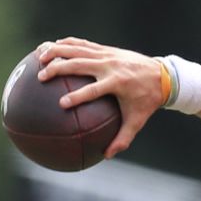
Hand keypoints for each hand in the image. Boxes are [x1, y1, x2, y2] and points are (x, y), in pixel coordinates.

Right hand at [37, 36, 165, 157]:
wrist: (162, 75)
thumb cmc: (147, 101)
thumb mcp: (137, 121)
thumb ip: (123, 138)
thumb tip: (107, 156)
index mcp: (117, 83)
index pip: (93, 90)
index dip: (77, 96)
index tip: (61, 104)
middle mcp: (110, 66)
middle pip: (79, 64)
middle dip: (58, 69)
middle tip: (41, 77)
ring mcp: (107, 55)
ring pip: (77, 49)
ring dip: (56, 52)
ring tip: (38, 57)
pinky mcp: (106, 49)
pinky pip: (82, 44)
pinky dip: (66, 44)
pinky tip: (49, 47)